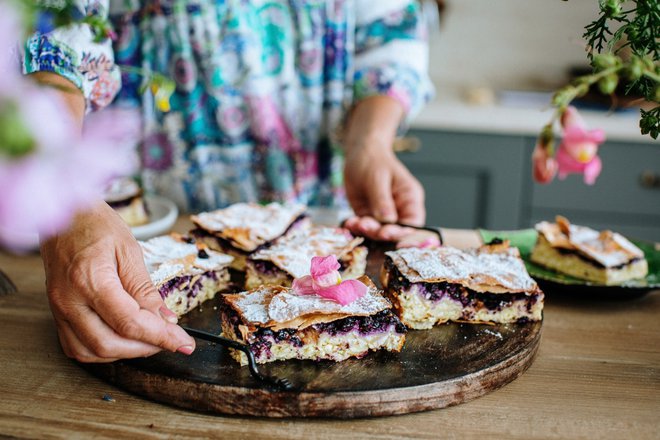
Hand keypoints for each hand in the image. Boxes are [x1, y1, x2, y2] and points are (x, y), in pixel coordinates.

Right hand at [40, 202, 194, 362]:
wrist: (63, 216)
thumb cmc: (96, 225)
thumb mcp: (130, 250)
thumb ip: (146, 289)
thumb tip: (166, 319)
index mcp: (89, 279)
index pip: (129, 322)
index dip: (161, 337)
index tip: (184, 343)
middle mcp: (69, 299)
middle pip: (108, 343)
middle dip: (145, 348)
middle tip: (170, 339)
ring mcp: (58, 309)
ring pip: (91, 352)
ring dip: (125, 353)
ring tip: (150, 339)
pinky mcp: (56, 313)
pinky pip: (76, 347)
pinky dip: (103, 351)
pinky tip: (123, 340)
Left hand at [343, 145, 424, 240]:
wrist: (359, 153)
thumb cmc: (374, 160)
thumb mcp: (377, 178)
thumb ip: (382, 200)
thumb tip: (388, 221)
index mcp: (410, 199)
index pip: (413, 224)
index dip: (402, 233)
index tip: (386, 233)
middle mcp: (399, 210)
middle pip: (396, 232)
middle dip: (381, 233)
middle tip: (366, 227)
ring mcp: (382, 215)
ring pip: (378, 232)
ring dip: (367, 231)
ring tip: (356, 223)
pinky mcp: (368, 215)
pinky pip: (364, 227)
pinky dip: (356, 227)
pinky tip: (349, 222)